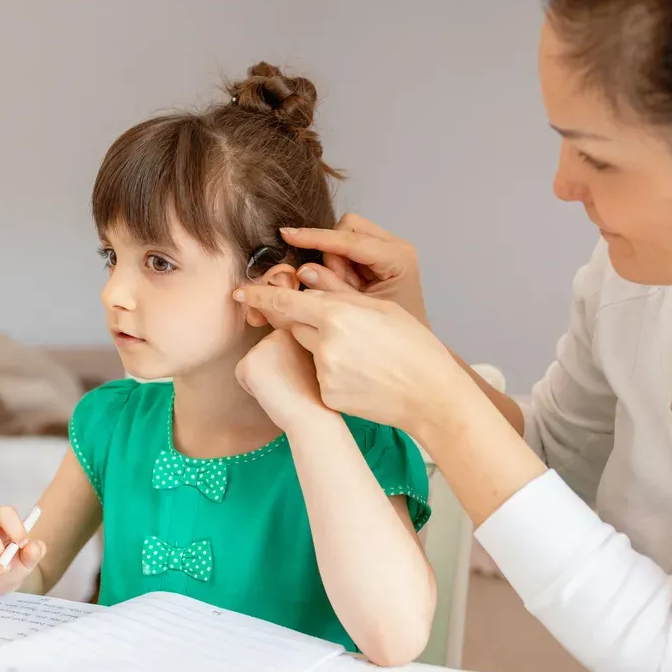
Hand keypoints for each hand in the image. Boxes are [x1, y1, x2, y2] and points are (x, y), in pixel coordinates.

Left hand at [232, 285, 463, 435]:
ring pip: (309, 351)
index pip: (285, 301)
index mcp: (338, 315)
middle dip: (305, 322)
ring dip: (323, 347)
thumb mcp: (381, 308)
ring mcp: (324, 373)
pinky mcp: (327, 396)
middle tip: (337, 328)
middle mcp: (325, 344)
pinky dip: (333, 372)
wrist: (430, 395)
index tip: (241, 291)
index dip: (259, 295)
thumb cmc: (413, 345)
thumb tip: (306, 276)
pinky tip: (362, 375)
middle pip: (295, 325)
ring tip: (361, 354)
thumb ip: (339, 292)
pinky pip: (319, 376)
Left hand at [236, 329, 327, 429]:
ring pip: (250, 364)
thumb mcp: (307, 359)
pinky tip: (272, 392)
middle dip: (270, 370)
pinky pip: (241, 376)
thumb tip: (274, 353)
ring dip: (262, 379)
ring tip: (284, 387)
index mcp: (294, 329)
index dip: (284, 366)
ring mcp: (263, 344)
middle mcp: (278, 332)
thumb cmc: (314, 394)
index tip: (300, 376)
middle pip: (260, 353)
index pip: (273, 346)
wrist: (314, 414)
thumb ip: (292, 348)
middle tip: (291, 383)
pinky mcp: (250, 361)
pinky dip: (252, 389)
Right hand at [280, 213, 428, 325]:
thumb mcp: (357, 310)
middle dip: (332, 253)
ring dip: (335, 259)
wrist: (409, 346)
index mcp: (397, 258)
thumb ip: (330, 289)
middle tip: (338, 284)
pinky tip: (349, 284)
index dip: (317, 238)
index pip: (350, 240)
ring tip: (346, 287)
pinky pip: (347, 246)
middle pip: (348, 228)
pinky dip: (339, 262)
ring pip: (344, 235)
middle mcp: (395, 246)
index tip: (289, 235)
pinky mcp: (378, 253)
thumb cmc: (389, 332)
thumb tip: (303, 270)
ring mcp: (388, 247)